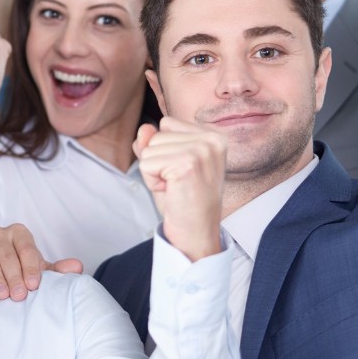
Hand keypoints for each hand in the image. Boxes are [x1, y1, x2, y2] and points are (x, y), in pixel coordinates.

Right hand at [0, 224, 82, 300]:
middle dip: (13, 277)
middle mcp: (1, 232)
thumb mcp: (35, 268)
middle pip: (8, 255)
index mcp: (20, 234)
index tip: (33, 286)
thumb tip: (78, 268)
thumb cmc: (16, 267)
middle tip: (17, 296)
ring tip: (0, 294)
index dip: (31, 268)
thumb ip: (56, 270)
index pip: (28, 250)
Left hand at [134, 118, 225, 260]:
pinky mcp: (187, 164)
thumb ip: (154, 142)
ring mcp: (201, 150)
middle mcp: (212, 139)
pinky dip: (152, 182)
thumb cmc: (184, 201)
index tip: (183, 172)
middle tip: (179, 184)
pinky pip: (146, 163)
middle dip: (159, 162)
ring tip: (176, 188)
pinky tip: (172, 192)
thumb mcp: (167, 164)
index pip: (167, 124)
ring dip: (155, 173)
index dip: (165, 150)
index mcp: (213, 136)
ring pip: (149, 148)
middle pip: (156, 135)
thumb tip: (144, 129)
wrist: (196, 234)